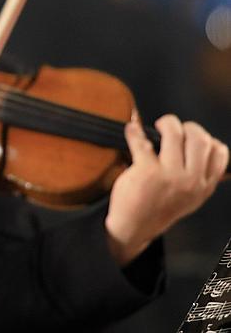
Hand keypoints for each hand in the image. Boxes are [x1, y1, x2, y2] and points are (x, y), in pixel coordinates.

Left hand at [105, 114, 227, 264]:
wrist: (134, 228)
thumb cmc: (160, 210)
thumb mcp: (192, 199)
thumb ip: (203, 178)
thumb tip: (214, 153)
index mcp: (203, 186)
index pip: (219, 153)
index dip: (208, 138)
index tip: (193, 136)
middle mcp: (190, 180)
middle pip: (199, 138)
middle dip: (187, 126)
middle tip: (175, 127)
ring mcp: (169, 175)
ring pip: (174, 134)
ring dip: (166, 123)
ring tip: (158, 127)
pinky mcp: (146, 171)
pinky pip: (141, 141)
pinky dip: (135, 131)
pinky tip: (132, 129)